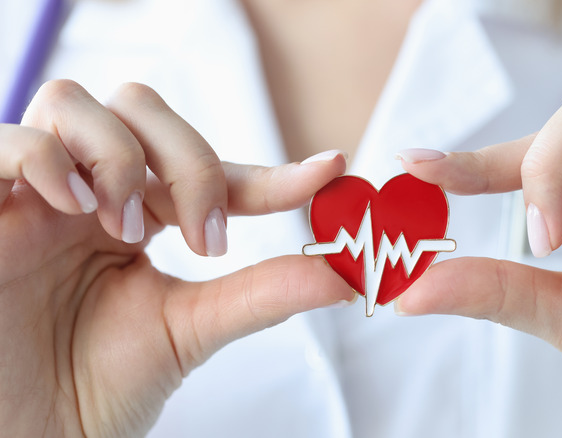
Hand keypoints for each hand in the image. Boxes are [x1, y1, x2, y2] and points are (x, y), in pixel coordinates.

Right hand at [0, 80, 353, 436]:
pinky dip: (51, 161)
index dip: (270, 170)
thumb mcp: (190, 330)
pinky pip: (9, 143)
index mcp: (140, 216)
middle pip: (141, 109)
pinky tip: (81, 211)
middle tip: (206, 235)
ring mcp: (35, 196)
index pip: (211, 169)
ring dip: (121, 158)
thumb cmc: (100, 387)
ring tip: (129, 230)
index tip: (329, 171)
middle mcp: (89, 193)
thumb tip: (343, 274)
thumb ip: (262, 293)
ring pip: (75, 105)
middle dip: (189, 159)